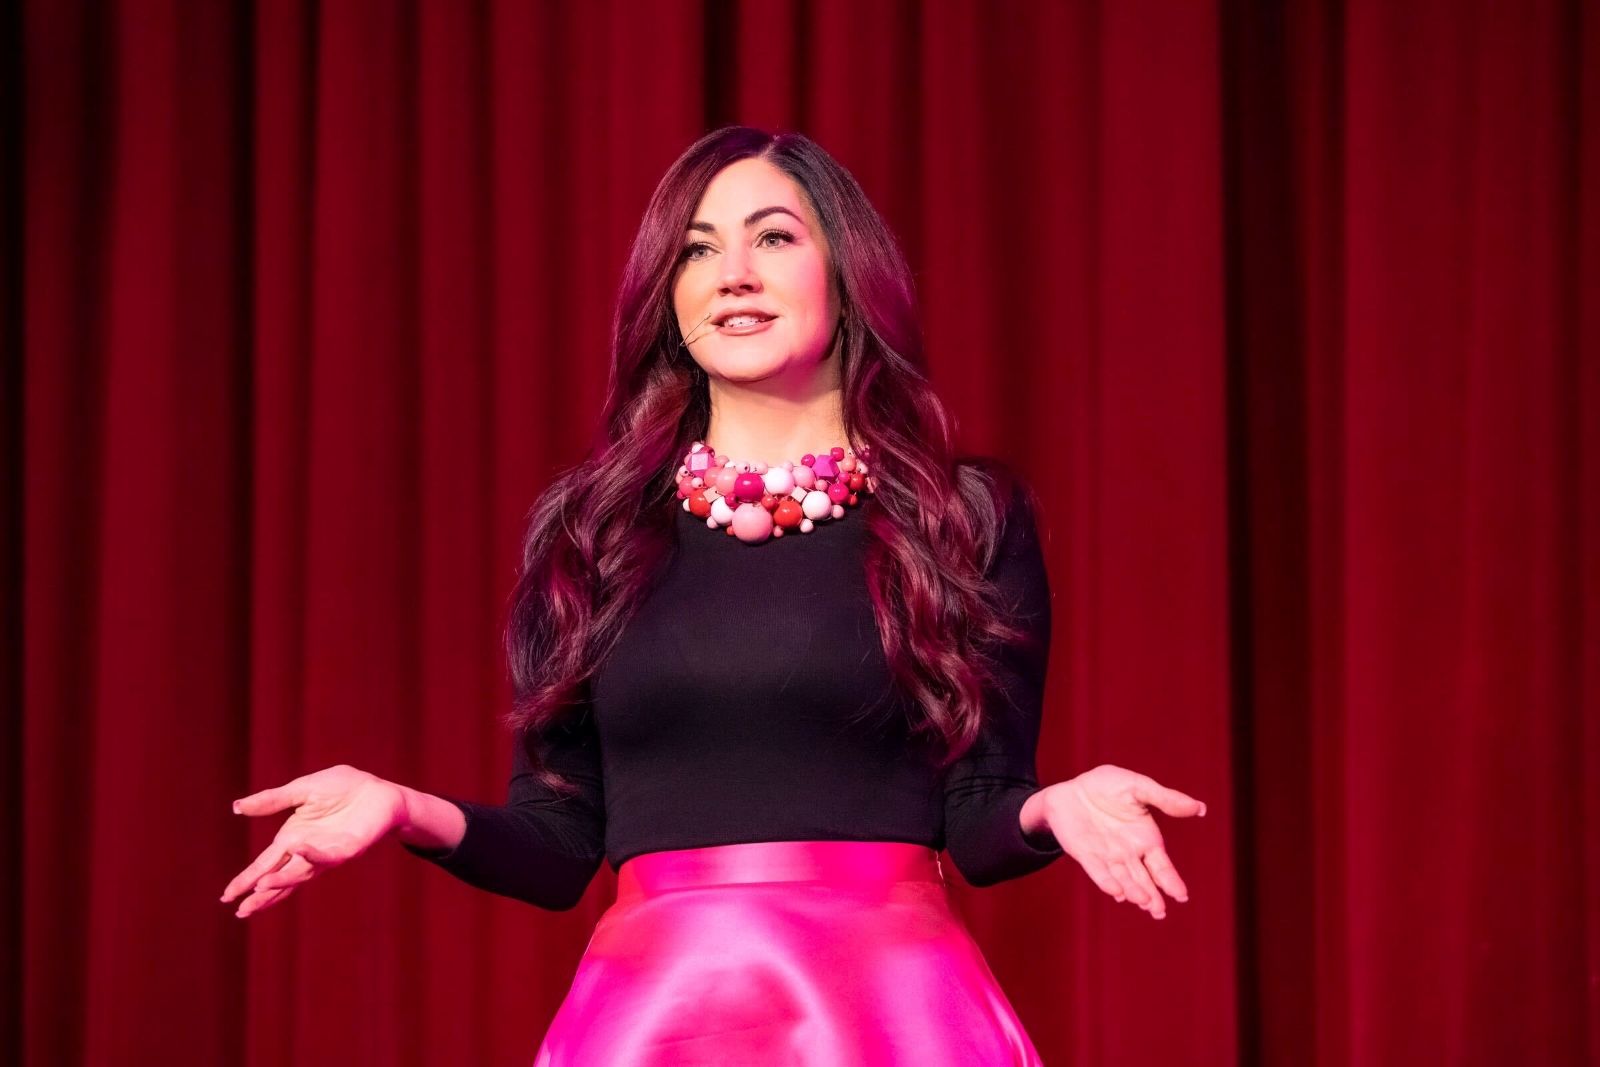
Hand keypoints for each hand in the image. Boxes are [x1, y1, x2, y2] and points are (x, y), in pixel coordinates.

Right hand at [220, 764, 404, 918]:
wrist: (378, 790)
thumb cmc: (342, 789)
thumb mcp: (301, 790)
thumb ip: (272, 801)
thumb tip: (236, 807)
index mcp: (292, 839)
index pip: (264, 865)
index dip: (246, 880)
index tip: (226, 896)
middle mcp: (307, 852)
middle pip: (279, 878)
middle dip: (260, 894)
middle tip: (240, 910)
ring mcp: (327, 853)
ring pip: (301, 873)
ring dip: (282, 881)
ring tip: (260, 888)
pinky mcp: (349, 849)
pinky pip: (329, 855)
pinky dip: (313, 855)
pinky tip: (298, 850)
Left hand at [1027, 763, 1205, 919]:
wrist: (1072, 789)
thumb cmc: (1107, 787)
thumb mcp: (1138, 787)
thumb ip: (1166, 799)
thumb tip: (1201, 808)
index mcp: (1145, 840)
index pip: (1162, 867)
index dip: (1172, 881)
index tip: (1181, 896)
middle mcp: (1128, 854)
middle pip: (1144, 880)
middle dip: (1152, 896)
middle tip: (1159, 911)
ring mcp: (1107, 857)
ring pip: (1123, 879)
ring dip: (1133, 891)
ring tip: (1143, 902)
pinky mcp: (1085, 854)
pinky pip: (1098, 871)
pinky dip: (1107, 881)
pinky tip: (1117, 892)